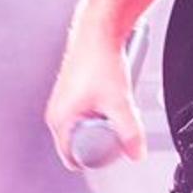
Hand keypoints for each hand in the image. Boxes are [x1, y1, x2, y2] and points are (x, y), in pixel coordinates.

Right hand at [45, 26, 146, 169]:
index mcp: (58, 120)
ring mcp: (63, 103)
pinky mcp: (73, 94)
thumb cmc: (100, 61)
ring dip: (102, 125)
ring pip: (85, 128)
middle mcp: (56, 113)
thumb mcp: (119, 102)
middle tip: (117, 125)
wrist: (98, 32)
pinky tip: (112, 100)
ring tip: (115, 107)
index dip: (94, 160)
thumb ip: (130, 131)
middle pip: (80, 144)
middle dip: (101, 141)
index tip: (112, 150)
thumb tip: (136, 154)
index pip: (72, 158)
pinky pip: (87, 114)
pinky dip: (101, 112)